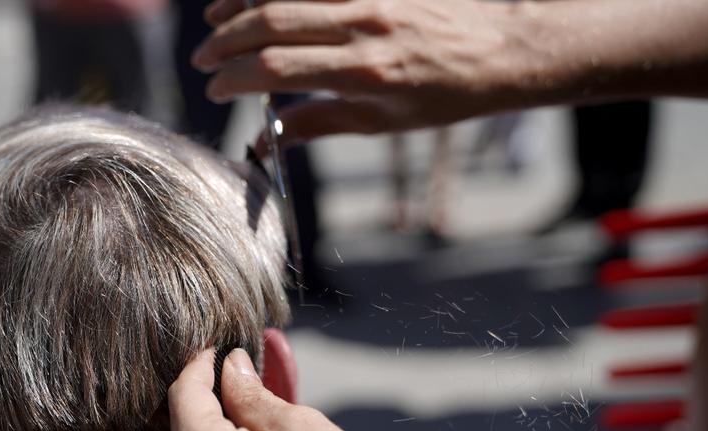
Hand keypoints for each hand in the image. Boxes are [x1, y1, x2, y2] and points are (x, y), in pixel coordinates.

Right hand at [191, 0, 520, 138]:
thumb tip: (264, 140)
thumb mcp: (381, 122)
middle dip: (226, 40)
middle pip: (271, 22)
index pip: (275, 68)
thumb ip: (317, 125)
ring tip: (216, 20)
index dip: (234, 77)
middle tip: (202, 58)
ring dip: (243, 3)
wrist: (504, 48)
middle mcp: (364, 26)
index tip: (215, 90)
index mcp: (363, 73)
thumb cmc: (445, 94)